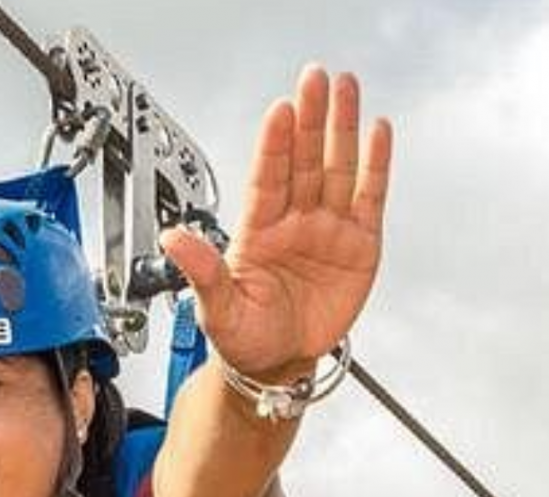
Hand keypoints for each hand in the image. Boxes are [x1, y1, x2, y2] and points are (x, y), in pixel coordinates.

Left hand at [159, 64, 391, 379]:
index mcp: (258, 232)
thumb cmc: (244, 338)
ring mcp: (327, 230)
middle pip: (305, 160)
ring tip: (346, 89)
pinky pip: (369, 198)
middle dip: (311, 119)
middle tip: (315, 79)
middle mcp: (294, 222)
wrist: (277, 365)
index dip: (275, 145)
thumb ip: (202, 271)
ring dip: (343, 129)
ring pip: (337, 169)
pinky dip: (375, 165)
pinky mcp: (359, 245)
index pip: (268, 178)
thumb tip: (171, 239)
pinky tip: (377, 132)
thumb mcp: (218, 308)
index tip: (280, 111)